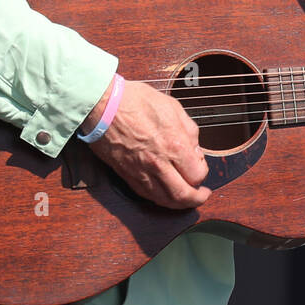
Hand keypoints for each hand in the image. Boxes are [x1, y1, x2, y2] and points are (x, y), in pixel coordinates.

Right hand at [82, 78, 210, 208]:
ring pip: (164, 200)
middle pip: (182, 195)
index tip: (200, 166)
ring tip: (186, 200)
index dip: (202, 172)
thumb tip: (195, 148)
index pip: (197, 174)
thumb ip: (188, 130)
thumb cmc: (134, 101)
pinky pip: (146, 195)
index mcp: (173, 144)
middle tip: (202, 195)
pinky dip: (159, 199)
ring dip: (178, 204)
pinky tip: (165, 194)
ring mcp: (141, 172)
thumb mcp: (172, 106)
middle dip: (196, 199)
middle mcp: (159, 163)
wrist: (101, 105)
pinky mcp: (127, 175)